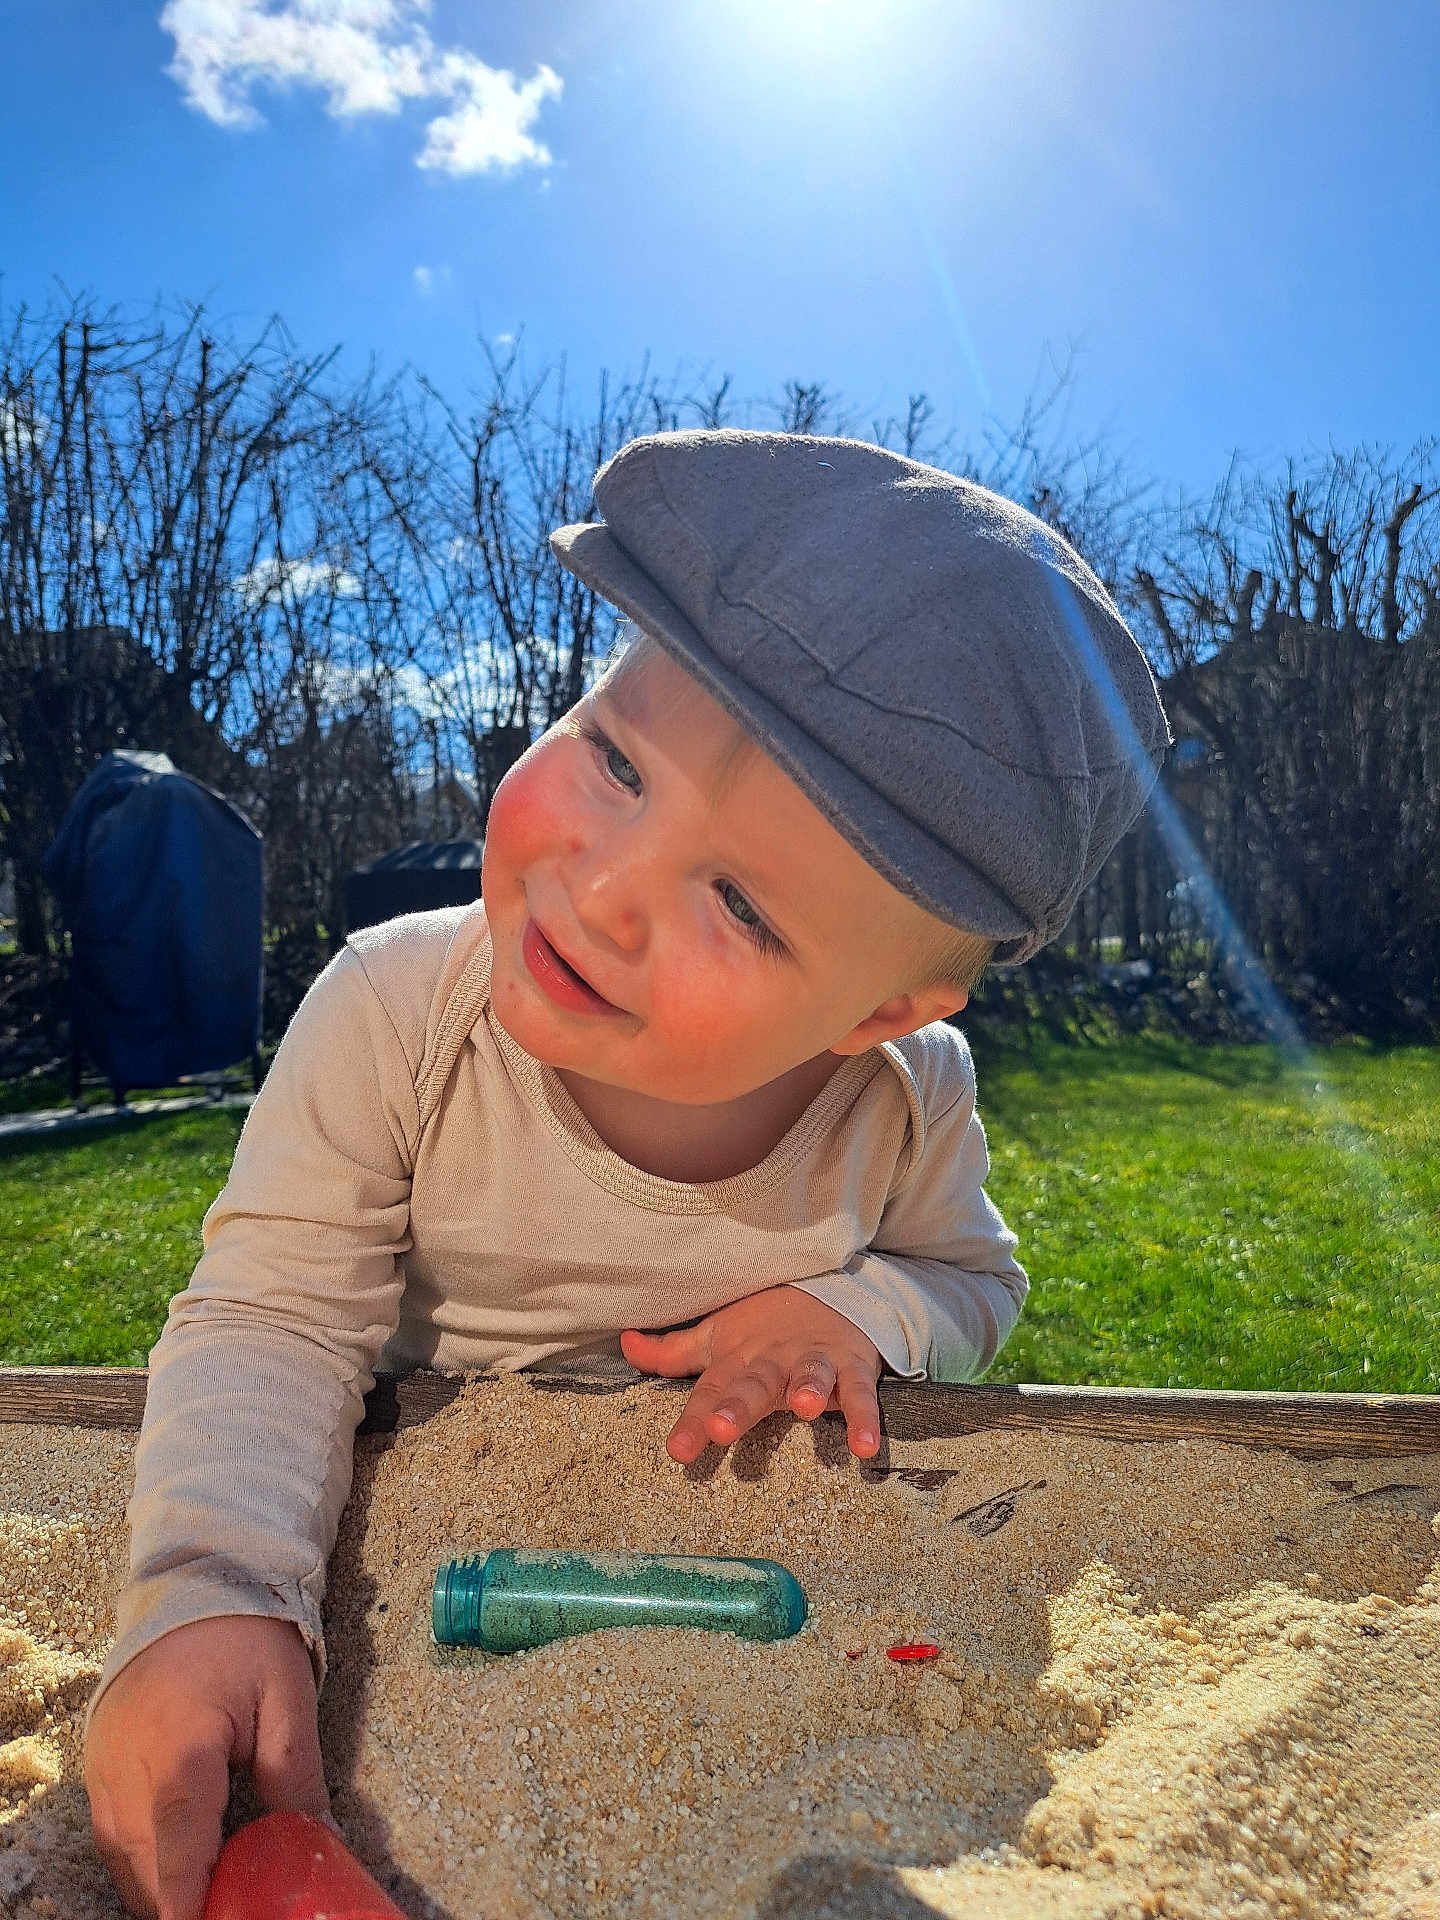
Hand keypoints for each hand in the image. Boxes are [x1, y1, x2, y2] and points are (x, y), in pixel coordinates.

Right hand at [84, 1615, 328, 1919]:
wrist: (194, 1583)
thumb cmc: (245, 1636)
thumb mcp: (287, 1699)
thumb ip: (297, 1777)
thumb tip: (323, 1841)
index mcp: (182, 1754)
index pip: (179, 1850)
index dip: (189, 1902)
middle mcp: (129, 1770)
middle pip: (149, 1869)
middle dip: (185, 1900)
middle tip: (232, 1904)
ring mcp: (105, 1771)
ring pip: (126, 1860)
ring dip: (163, 1884)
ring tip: (213, 1890)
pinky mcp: (98, 1766)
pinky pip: (114, 1836)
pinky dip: (144, 1858)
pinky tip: (180, 1860)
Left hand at [621, 1285, 882, 1464]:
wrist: (830, 1289)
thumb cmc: (765, 1323)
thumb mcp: (717, 1336)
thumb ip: (672, 1352)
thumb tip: (624, 1344)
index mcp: (736, 1360)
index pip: (709, 1392)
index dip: (691, 1420)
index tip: (678, 1450)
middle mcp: (773, 1362)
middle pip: (754, 1384)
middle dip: (738, 1406)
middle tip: (721, 1428)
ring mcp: (814, 1362)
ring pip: (810, 1375)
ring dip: (808, 1389)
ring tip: (803, 1408)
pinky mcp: (853, 1367)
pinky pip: (861, 1393)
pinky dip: (865, 1417)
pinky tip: (864, 1446)